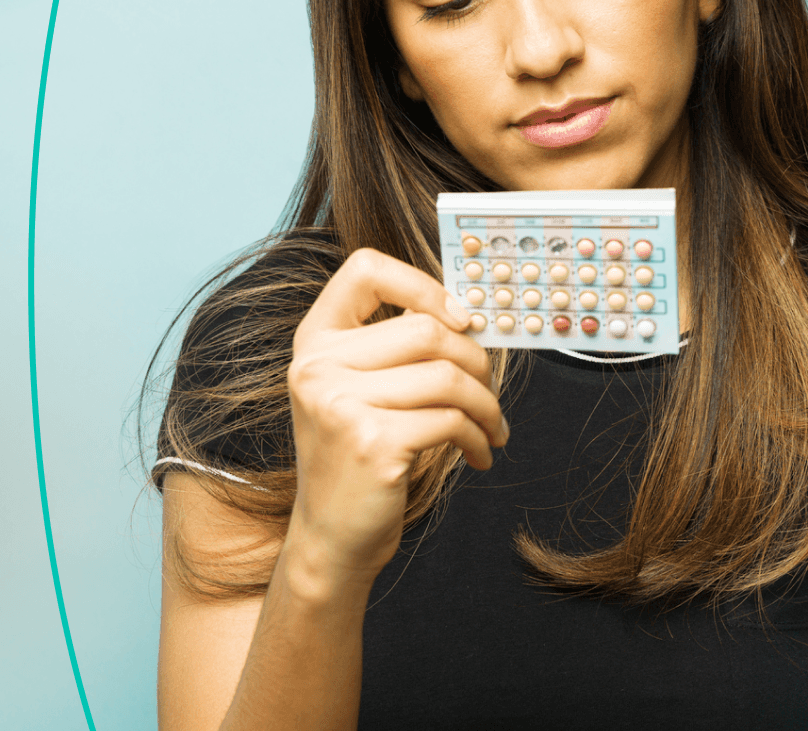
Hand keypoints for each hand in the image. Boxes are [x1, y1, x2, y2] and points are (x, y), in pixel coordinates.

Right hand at [283, 247, 506, 586]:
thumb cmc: (361, 457)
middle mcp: (317, 366)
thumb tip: (471, 315)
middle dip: (477, 362)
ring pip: (448, 377)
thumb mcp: (362, 391)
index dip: (423, 283)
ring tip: (493, 428)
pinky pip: (452, 420)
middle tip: (489, 393)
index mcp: (315, 342)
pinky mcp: (371, 442)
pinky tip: (480, 454)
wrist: (332, 537)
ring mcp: (339, 404)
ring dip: (487, 406)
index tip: (460, 318)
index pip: (364, 269)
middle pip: (428, 330)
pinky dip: (479, 437)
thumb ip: (396, 348)